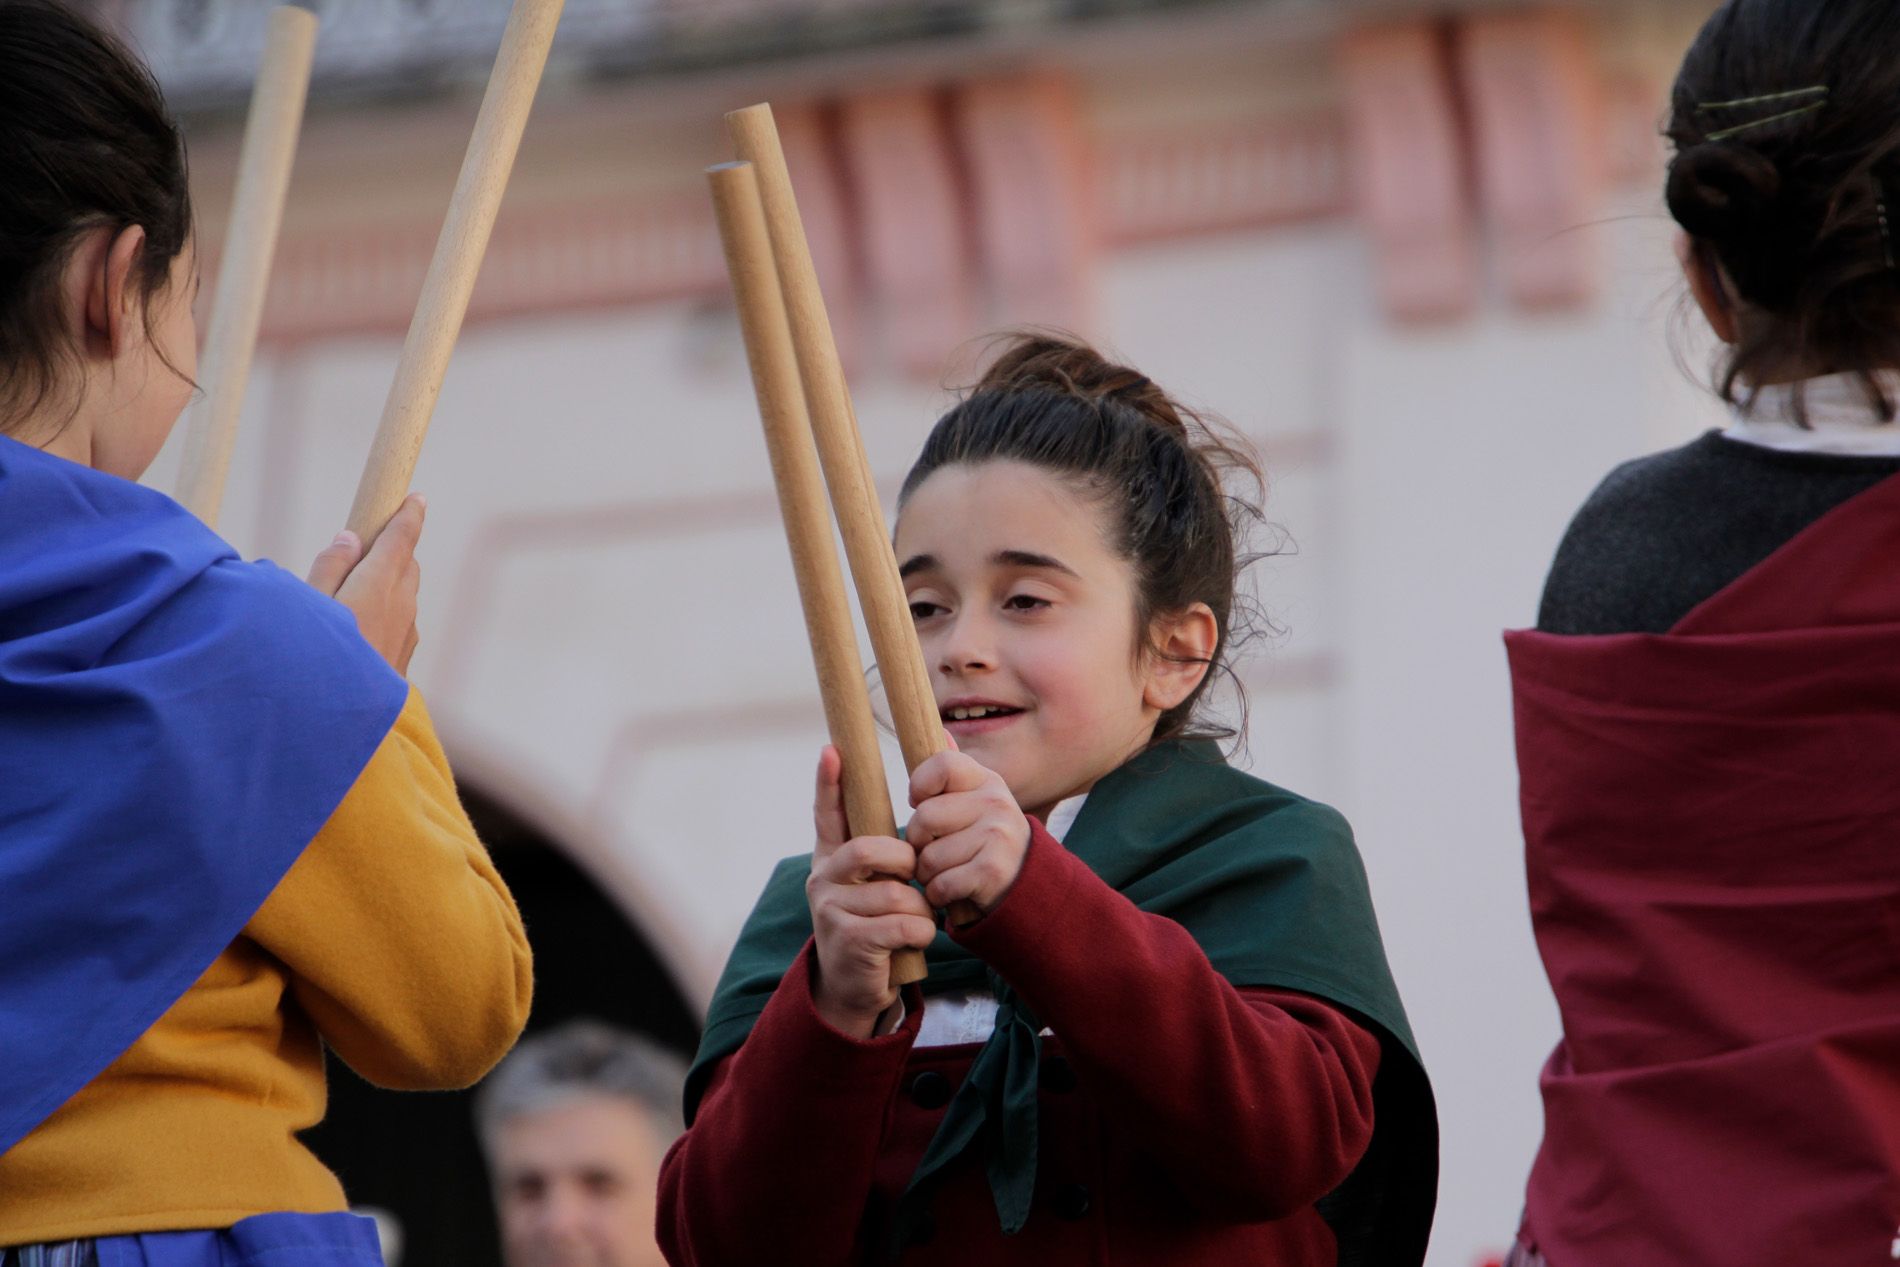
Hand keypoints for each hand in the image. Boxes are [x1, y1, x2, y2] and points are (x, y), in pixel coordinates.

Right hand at [305, 494, 425, 675]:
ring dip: (390, 582)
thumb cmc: (313, 660)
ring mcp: (407, 635)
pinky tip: (359, 627)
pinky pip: (401, 623)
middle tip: (371, 543)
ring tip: (355, 589)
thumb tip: (349, 539)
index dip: (409, 515)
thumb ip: (329, 568)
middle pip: (407, 565)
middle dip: (394, 549)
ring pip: (406, 595)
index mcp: (378, 585)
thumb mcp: (307, 605)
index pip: (401, 539)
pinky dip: (388, 611)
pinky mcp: (403, 660)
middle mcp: (402, 607)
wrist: (339, 726)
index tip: (417, 498)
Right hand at [807, 746, 936, 1037]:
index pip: (827, 813)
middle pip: (869, 849)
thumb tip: (916, 796)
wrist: (854, 986)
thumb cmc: (876, 924)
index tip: (832, 749)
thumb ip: (888, 848)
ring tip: (914, 920)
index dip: (829, 782)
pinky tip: (913, 941)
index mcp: (832, 859)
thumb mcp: (877, 882)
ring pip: (896, 893)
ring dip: (919, 909)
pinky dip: (921, 933)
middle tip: (912, 878)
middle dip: (904, 861)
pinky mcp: (848, 940)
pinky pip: (903, 924)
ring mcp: (830, 910)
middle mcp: (823, 878)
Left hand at [905, 746, 1030, 914]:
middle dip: (918, 842)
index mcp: (987, 781)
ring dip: (927, 874)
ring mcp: (997, 837)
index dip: (920, 786)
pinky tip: (952, 891)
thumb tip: (942, 731)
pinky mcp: (993, 872)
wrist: (1026, 887)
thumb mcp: (976, 801)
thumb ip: (954, 773)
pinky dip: (938, 894)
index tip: (921, 803)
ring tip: (946, 873)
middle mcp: (996, 803)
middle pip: (925, 817)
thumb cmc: (985, 841)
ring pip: (928, 857)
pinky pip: (940, 884)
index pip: (942, 764)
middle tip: (934, 850)